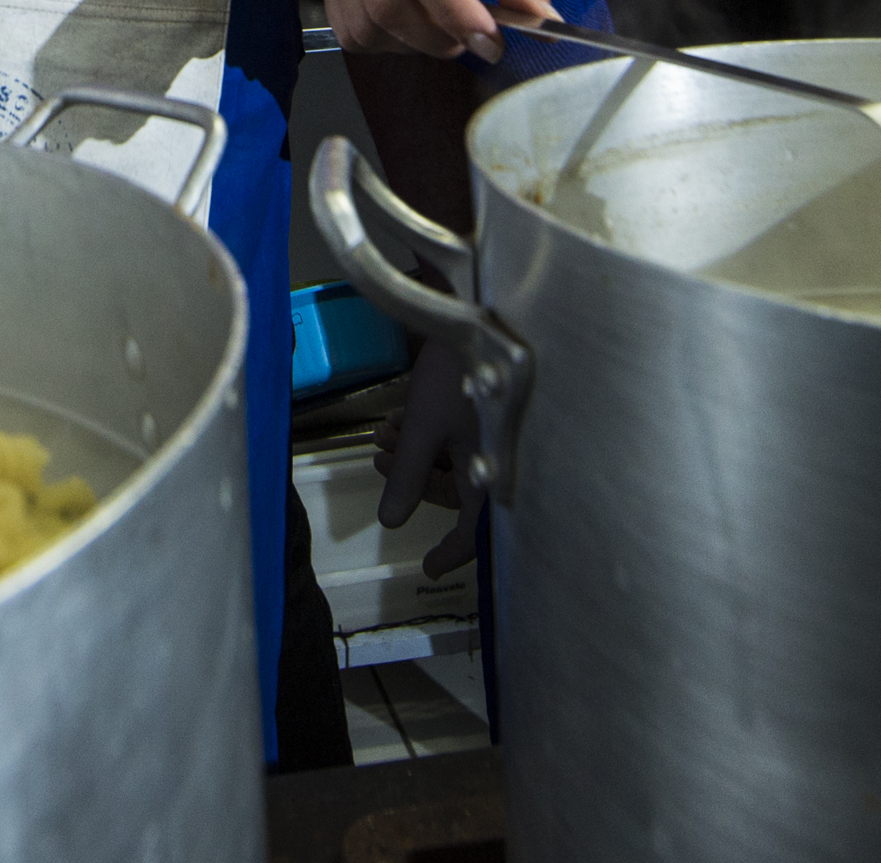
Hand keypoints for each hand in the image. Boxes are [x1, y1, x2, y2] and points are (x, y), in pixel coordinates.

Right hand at [316, 0, 554, 60]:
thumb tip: (545, 22)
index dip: (455, 12)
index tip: (490, 42)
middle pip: (388, 4)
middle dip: (439, 38)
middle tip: (475, 41)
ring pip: (368, 26)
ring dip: (414, 44)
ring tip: (445, 27)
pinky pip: (352, 34)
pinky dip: (389, 45)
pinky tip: (414, 26)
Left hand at [374, 334, 484, 577]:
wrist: (485, 311)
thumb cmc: (459, 374)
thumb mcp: (424, 428)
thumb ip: (408, 477)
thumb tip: (391, 522)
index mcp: (493, 472)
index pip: (474, 530)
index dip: (451, 553)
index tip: (430, 570)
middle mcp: (499, 457)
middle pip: (455, 489)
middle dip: (412, 478)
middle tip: (381, 462)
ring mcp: (494, 432)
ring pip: (451, 460)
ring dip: (414, 452)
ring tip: (383, 433)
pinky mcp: (487, 408)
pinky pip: (456, 437)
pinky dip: (427, 433)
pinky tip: (401, 416)